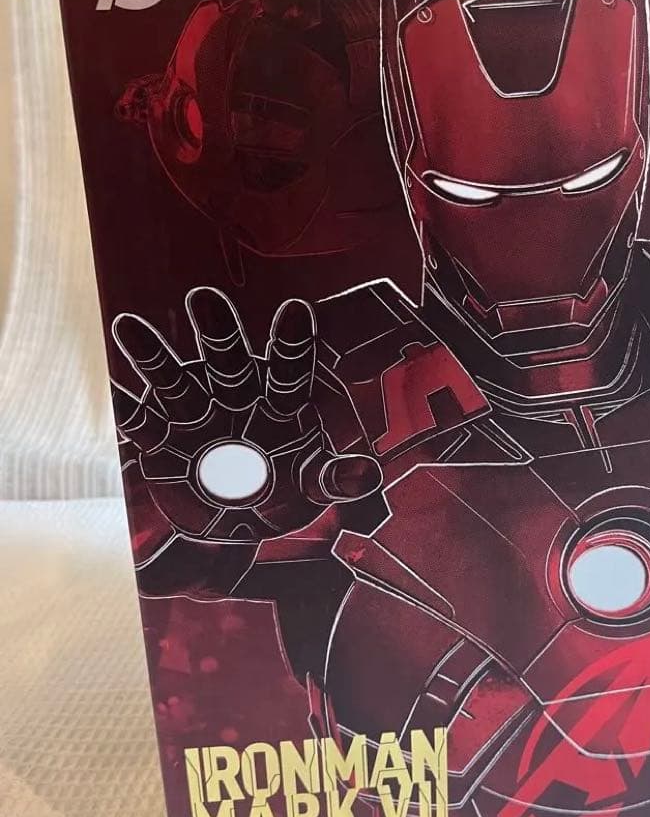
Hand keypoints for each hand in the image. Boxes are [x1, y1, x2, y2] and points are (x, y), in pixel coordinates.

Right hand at [112, 288, 382, 540]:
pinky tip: (115, 389)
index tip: (295, 309)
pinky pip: (144, 424)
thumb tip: (368, 474)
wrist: (235, 520)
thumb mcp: (310, 485)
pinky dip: (131, 411)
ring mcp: (195, 415)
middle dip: (217, 332)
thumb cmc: (282, 489)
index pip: (289, 370)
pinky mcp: (162, 441)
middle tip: (203, 297)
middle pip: (228, 362)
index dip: (292, 343)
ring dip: (154, 357)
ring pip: (175, 381)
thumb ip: (335, 478)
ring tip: (128, 326)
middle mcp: (235, 397)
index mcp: (279, 403)